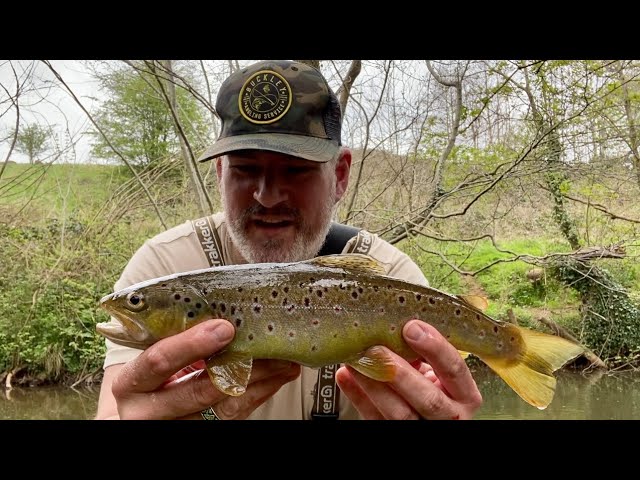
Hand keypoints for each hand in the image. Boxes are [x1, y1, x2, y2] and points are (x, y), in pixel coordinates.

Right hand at [110, 319, 300, 419]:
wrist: (132, 418)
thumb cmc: (145, 380)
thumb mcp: (147, 358)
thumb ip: (172, 338)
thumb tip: (221, 313)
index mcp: (130, 384)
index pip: (158, 362)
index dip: (191, 344)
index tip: (224, 328)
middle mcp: (146, 412)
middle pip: (196, 391)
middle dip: (238, 367)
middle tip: (267, 346)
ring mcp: (174, 427)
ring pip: (222, 410)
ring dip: (259, 383)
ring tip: (284, 362)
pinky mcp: (198, 434)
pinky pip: (232, 418)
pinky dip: (258, 396)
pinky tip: (276, 379)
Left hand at [335, 319, 482, 419]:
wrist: (427, 416)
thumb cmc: (433, 386)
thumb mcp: (439, 370)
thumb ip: (426, 353)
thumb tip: (396, 322)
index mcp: (465, 395)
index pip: (455, 370)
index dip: (435, 348)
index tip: (412, 327)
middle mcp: (450, 416)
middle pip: (428, 399)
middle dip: (401, 373)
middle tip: (377, 349)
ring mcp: (422, 429)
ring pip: (399, 413)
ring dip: (373, 384)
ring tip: (356, 359)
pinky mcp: (394, 434)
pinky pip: (374, 419)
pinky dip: (357, 396)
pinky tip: (345, 375)